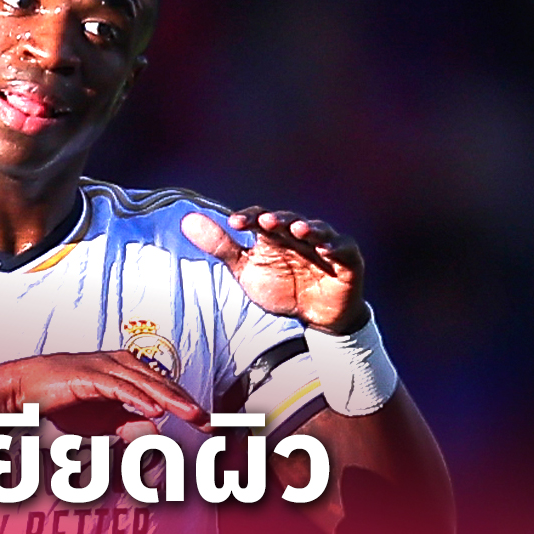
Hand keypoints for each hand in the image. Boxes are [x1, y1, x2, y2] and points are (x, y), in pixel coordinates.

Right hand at [0, 352, 211, 436]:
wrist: (23, 390)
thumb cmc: (63, 402)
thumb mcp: (103, 420)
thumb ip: (129, 424)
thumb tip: (156, 430)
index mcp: (125, 372)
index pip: (163, 388)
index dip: (186, 405)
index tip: (208, 425)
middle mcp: (118, 364)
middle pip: (160, 383)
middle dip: (187, 404)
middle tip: (210, 423)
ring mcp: (103, 367)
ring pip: (144, 383)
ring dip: (170, 400)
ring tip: (191, 416)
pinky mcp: (87, 375)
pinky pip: (117, 387)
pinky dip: (137, 398)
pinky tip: (154, 410)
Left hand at [181, 207, 368, 334]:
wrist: (315, 316)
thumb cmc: (280, 288)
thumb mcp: (246, 271)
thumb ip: (221, 246)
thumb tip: (186, 220)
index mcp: (273, 235)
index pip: (259, 218)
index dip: (248, 217)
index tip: (234, 223)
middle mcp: (298, 235)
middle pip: (288, 220)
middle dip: (278, 220)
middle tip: (265, 221)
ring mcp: (324, 245)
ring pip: (317, 230)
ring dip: (308, 228)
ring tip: (297, 230)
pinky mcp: (347, 260)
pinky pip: (342, 249)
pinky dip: (334, 247)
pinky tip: (325, 250)